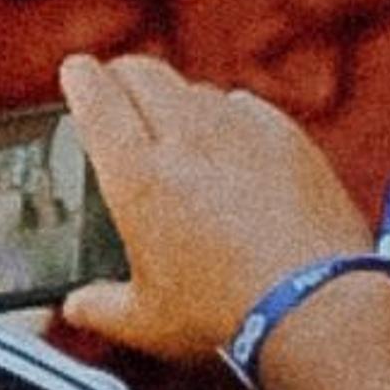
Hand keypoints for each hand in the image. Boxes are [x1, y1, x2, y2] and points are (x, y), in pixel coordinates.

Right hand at [56, 52, 371, 360]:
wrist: (314, 303)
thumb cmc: (223, 314)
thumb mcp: (142, 320)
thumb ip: (97, 306)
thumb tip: (75, 305)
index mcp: (136, 177)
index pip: (97, 100)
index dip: (80, 78)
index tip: (74, 70)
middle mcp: (187, 140)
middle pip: (146, 74)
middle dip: (122, 72)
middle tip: (113, 80)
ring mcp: (243, 132)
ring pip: (196, 89)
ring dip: (174, 96)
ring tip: (170, 119)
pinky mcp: (288, 138)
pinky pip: (247, 107)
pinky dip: (227, 114)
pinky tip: (227, 135)